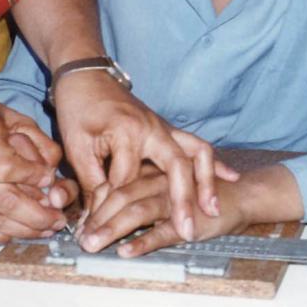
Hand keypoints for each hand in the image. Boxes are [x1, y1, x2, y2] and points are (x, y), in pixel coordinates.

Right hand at [0, 91, 77, 244]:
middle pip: (3, 200)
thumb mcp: (16, 118)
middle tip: (57, 219)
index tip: (48, 178)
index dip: (31, 177)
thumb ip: (40, 145)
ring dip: (24, 230)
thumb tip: (52, 179)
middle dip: (37, 216)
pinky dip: (1, 235)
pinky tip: (19, 230)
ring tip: (45, 228)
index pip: (5, 166)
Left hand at [52, 71, 238, 240]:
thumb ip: (91, 181)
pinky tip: (230, 178)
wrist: (86, 76)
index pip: (128, 180)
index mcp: (128, 132)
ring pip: (197, 152)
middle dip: (184, 200)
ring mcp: (164, 127)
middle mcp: (153, 129)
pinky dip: (213, 163)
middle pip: (177, 166)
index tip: (110, 228)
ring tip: (212, 210)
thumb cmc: (78, 108)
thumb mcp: (76, 146)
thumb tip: (98, 215)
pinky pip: (197, 145)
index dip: (116, 206)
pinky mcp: (167, 129)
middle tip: (187, 230)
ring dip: (206, 182)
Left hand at [79, 168, 249, 255]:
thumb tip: (104, 208)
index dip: (96, 204)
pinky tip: (126, 251)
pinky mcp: (192, 215)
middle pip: (123, 195)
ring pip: (139, 209)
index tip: (79, 226)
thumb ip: (139, 187)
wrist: (246, 192)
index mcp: (152, 163)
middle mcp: (161, 175)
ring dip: (112, 228)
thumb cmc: (203, 187)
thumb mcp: (165, 180)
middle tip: (79, 240)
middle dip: (99, 219)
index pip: (117, 181)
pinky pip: (164, 229)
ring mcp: (176, 194)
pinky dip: (144, 240)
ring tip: (93, 245)